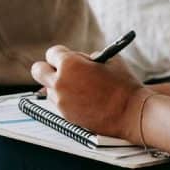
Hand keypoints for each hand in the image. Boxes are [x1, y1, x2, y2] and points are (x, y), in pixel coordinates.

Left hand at [31, 45, 150, 141]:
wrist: (131, 113)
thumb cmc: (123, 85)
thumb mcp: (108, 59)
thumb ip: (88, 58)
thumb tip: (79, 60)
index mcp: (70, 64)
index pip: (52, 53)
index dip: (62, 54)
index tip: (68, 57)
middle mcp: (60, 82)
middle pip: (38, 70)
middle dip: (48, 68)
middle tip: (61, 70)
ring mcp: (61, 101)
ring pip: (48, 88)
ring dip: (59, 85)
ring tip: (80, 88)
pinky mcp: (66, 116)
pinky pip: (59, 103)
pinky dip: (66, 99)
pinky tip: (83, 100)